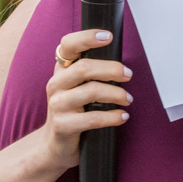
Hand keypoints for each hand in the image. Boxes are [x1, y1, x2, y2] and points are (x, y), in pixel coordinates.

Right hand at [42, 29, 132, 170]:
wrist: (54, 145)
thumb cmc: (74, 112)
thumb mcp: (77, 88)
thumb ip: (91, 73)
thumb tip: (122, 63)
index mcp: (60, 70)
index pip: (68, 45)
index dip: (87, 37)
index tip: (108, 36)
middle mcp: (55, 84)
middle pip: (84, 68)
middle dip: (111, 69)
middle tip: (128, 75)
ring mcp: (57, 105)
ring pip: (90, 91)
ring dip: (115, 94)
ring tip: (127, 99)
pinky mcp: (63, 126)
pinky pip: (92, 118)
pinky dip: (113, 117)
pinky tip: (122, 117)